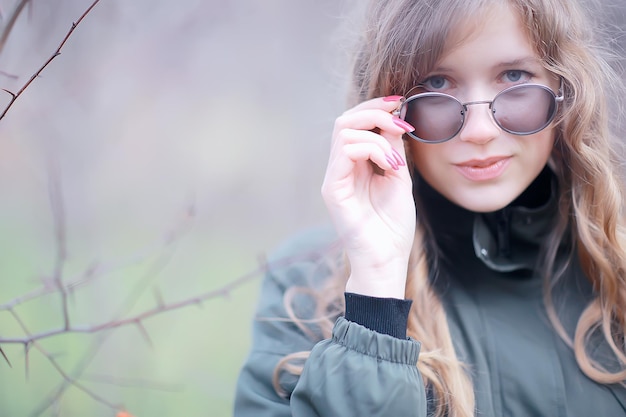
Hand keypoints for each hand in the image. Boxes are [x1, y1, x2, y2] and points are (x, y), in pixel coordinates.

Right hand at [321, 96, 415, 298]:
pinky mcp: (332, 189)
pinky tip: (390, 165)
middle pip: (344, 119)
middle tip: (400, 120)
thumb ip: (392, 149)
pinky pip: (346, 150)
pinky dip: (372, 149)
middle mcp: (339, 168)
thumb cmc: (392, 226)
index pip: (354, 123)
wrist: (387, 260)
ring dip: (376, 133)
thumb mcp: (398, 177)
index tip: (401, 104)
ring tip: (396, 156)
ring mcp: (333, 178)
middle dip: (374, 111)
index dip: (375, 107)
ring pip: (343, 130)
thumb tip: (394, 120)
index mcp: (353, 165)